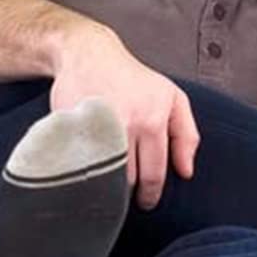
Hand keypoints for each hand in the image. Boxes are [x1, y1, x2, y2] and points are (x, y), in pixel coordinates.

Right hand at [49, 26, 198, 210]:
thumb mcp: (172, 98)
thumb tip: (186, 172)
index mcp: (152, 121)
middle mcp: (125, 125)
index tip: (146, 202)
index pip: (153, 175)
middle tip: (126, 190)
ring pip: (104, 176)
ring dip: (107, 180)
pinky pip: (79, 163)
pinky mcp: (70, 128)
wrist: (88, 54)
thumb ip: (186, 135)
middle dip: (128, 189)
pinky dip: (84, 171)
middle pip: (127, 180)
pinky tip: (88, 165)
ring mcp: (95, 127)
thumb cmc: (134, 79)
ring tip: (108, 174)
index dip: (150, 195)